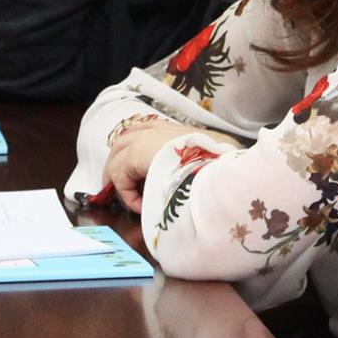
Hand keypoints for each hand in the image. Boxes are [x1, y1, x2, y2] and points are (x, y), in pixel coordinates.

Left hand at [101, 119, 220, 212]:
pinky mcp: (134, 154)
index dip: (135, 152)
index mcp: (171, 129)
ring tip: (128, 201)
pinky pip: (120, 177)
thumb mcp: (212, 155)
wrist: (216, 162)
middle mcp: (154, 130)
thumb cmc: (220, 160)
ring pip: (117, 159)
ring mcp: (142, 139)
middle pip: (123, 143)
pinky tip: (141, 208)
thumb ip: (198, 162)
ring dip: (120, 181)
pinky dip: (127, 195)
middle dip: (117, 165)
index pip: (143, 133)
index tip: (135, 173)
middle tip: (120, 188)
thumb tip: (197, 178)